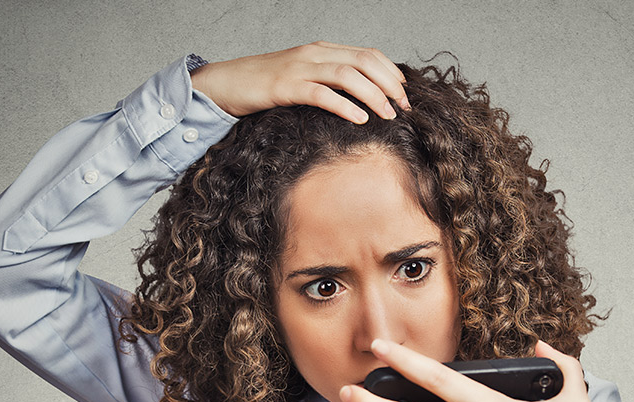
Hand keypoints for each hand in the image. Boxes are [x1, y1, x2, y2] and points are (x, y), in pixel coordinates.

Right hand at [190, 41, 408, 122]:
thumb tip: (361, 100)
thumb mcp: (305, 79)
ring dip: (373, 96)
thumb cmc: (267, 87)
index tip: (405, 96)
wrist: (228, 83)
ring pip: (348, 76)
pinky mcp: (286, 87)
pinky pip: (321, 94)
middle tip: (404, 108)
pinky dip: (344, 106)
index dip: (391, 74)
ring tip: (388, 115)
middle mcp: (315, 54)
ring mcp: (300, 68)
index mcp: (323, 50)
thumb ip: (330, 83)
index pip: (368, 54)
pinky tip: (360, 119)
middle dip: (390, 85)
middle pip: (364, 62)